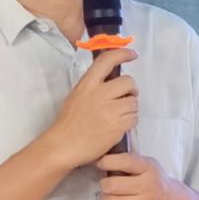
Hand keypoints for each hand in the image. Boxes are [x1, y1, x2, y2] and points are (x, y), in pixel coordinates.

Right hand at [46, 49, 137, 168]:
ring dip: (130, 108)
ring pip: (134, 102)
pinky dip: (130, 122)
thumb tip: (112, 80)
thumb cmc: (68, 123)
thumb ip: (94, 86)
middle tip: (126, 97)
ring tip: (118, 115)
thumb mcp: (77, 95)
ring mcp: (109, 110)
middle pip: (128, 82)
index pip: (107, 61)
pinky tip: (118, 126)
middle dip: (131, 90)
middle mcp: (99, 94)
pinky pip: (134, 118)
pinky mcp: (117, 125)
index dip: (123, 53)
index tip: (132, 54)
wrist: (64, 145)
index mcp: (87, 84)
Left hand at [97, 152, 185, 199]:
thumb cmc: (156, 182)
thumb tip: (100, 160)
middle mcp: (147, 186)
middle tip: (109, 184)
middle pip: (110, 185)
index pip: (124, 162)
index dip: (106, 162)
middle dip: (105, 184)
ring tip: (116, 195)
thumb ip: (129, 161)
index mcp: (149, 169)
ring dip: (107, 198)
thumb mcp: (148, 165)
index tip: (101, 163)